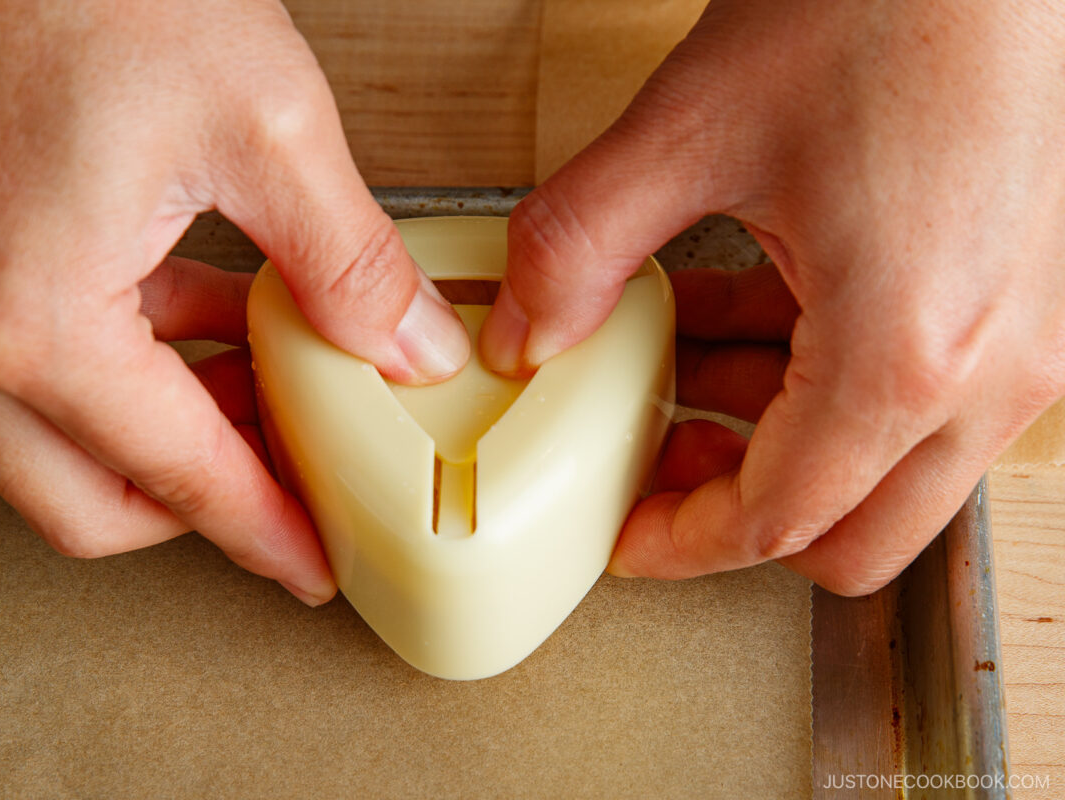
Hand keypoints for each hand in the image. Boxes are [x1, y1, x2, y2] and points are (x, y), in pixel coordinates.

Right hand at [0, 0, 468, 604]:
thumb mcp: (266, 127)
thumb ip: (352, 264)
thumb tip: (411, 350)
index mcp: (25, 319)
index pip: (175, 477)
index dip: (263, 532)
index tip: (316, 565)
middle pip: (91, 503)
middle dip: (205, 510)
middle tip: (299, 494)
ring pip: (56, 450)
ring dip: (167, 439)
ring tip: (271, 404)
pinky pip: (33, 374)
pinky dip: (127, 376)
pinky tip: (206, 332)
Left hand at [480, 0, 1064, 594]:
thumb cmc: (884, 5)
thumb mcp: (687, 131)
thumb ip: (576, 249)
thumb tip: (522, 333)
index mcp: (908, 353)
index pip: (779, 520)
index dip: (685, 544)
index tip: (630, 540)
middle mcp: (991, 369)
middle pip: (854, 537)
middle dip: (742, 518)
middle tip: (659, 472)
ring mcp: (1024, 339)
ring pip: (888, 475)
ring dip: (780, 447)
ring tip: (689, 380)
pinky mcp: (1023, 301)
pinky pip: (919, 399)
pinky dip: (826, 388)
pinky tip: (752, 320)